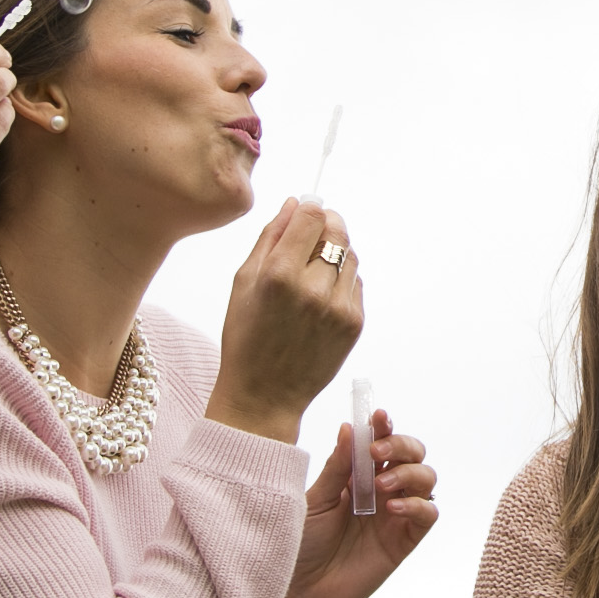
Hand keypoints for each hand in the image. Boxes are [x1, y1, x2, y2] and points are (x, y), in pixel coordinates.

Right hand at [205, 200, 364, 443]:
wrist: (264, 394)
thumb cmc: (246, 338)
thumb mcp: (243, 282)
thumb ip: (270, 237)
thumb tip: (294, 203)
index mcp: (279, 275)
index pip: (311, 217)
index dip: (310, 208)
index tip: (306, 210)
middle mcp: (313, 289)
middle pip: (337, 232)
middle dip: (326, 226)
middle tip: (312, 235)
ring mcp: (338, 308)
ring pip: (351, 256)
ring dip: (336, 253)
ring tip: (311, 272)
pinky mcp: (354, 323)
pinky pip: (356, 283)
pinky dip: (341, 280)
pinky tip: (319, 297)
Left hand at [276, 408, 437, 597]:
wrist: (302, 591)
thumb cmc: (304, 543)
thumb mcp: (315, 501)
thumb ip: (337, 469)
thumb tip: (349, 428)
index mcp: (360, 476)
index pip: (381, 442)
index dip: (384, 426)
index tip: (378, 415)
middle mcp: (383, 490)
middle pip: (413, 454)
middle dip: (401, 444)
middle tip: (376, 452)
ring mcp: (396, 514)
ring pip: (427, 478)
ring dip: (409, 473)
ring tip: (381, 485)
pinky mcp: (405, 540)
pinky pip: (429, 514)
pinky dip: (418, 505)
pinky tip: (392, 509)